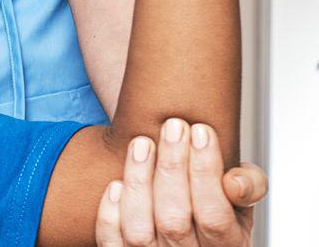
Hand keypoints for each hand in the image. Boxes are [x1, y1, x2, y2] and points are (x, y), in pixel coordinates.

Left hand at [96, 119, 267, 245]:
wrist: (187, 244)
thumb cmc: (216, 218)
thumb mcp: (243, 205)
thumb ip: (249, 187)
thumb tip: (235, 180)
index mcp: (226, 246)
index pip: (214, 215)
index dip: (206, 172)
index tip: (200, 131)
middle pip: (174, 220)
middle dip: (172, 167)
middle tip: (172, 126)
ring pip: (139, 231)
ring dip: (139, 182)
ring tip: (142, 143)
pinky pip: (111, 242)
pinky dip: (111, 214)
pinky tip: (117, 183)